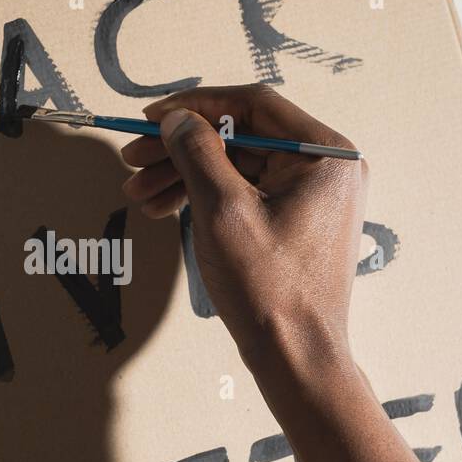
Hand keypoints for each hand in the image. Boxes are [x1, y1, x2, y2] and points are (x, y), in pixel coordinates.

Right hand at [121, 84, 366, 368]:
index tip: (151, 117)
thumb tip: (176, 119)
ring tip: (139, 192)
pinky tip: (165, 207)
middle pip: (242, 136)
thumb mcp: (223, 209)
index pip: (253, 105)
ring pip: (239, 166)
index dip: (195, 106)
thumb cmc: (269, 289)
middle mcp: (327, 168)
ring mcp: (314, 196)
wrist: (295, 356)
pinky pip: (247, 193)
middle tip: (134, 159)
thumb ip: (197, 152)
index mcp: (325, 154)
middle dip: (182, 148)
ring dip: (185, 174)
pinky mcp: (297, 221)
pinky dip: (206, 197)